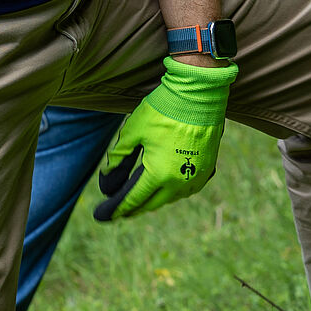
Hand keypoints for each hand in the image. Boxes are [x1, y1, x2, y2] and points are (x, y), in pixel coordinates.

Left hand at [93, 57, 236, 219]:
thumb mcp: (133, 132)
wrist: (199, 94)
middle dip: (133, 208)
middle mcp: (180, 183)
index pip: (133, 200)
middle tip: (117, 209)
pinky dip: (172, 190)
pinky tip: (163, 185)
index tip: (103, 215)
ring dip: (153, 199)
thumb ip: (118, 158)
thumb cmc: (163, 110)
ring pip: (170, 198)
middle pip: (151, 203)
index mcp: (159, 175)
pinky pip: (186, 188)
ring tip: (138, 197)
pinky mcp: (208, 170)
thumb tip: (106, 181)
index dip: (116, 209)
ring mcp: (196, 178)